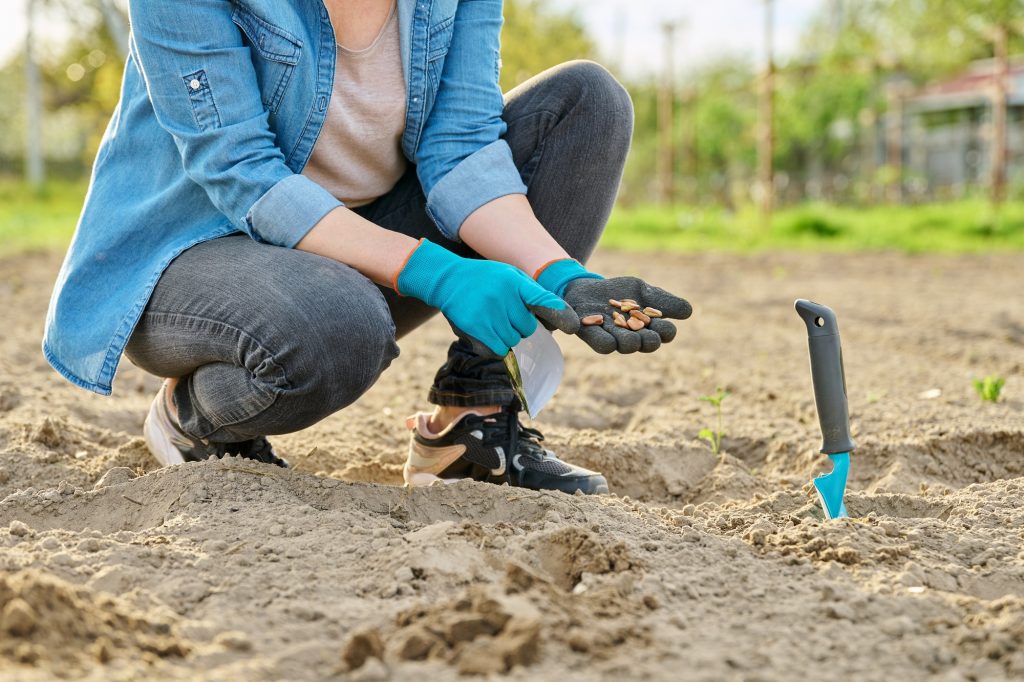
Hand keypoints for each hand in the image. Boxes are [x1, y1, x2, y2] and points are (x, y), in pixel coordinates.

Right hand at [395, 240, 579, 356]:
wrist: (447, 279)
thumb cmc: (485, 279)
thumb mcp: (509, 275)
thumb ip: (530, 293)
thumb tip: (556, 318)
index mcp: (514, 281)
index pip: (542, 298)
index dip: (558, 313)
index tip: (573, 326)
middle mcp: (502, 296)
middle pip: (527, 328)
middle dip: (520, 326)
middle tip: (506, 315)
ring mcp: (487, 312)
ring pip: (512, 340)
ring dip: (506, 336)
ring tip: (493, 321)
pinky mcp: (474, 326)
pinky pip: (497, 349)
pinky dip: (495, 346)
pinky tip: (486, 331)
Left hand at [535, 259, 691, 353]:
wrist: (586, 288)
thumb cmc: (619, 292)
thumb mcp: (642, 291)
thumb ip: (663, 300)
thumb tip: (688, 311)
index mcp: (648, 327)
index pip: (665, 333)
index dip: (666, 330)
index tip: (664, 323)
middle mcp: (632, 336)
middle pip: (648, 344)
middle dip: (650, 339)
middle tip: (649, 333)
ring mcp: (611, 336)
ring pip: (626, 346)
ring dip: (630, 341)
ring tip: (630, 336)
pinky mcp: (590, 334)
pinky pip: (601, 343)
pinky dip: (603, 339)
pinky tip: (604, 327)